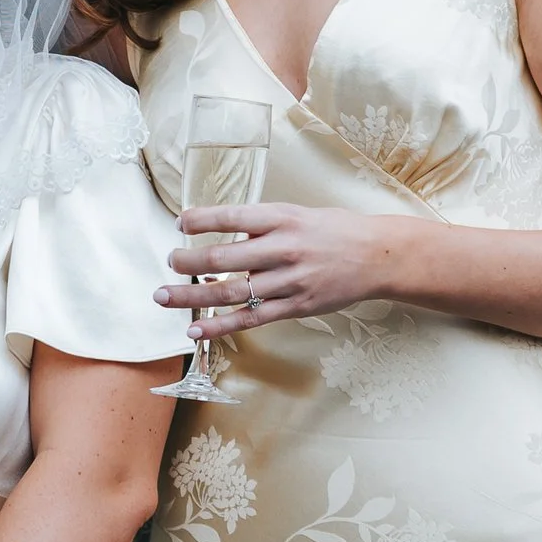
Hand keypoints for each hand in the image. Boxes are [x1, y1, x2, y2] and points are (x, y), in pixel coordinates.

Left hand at [162, 200, 402, 333]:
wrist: (378, 255)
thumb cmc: (334, 231)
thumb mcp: (298, 213)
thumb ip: (262, 224)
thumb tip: (220, 232)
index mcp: (282, 218)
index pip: (232, 216)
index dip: (200, 220)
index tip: (180, 224)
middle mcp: (283, 248)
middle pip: (224, 257)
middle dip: (188, 261)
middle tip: (170, 261)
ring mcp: (289, 280)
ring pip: (231, 291)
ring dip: (192, 296)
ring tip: (164, 297)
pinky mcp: (296, 306)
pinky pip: (251, 318)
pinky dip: (219, 325)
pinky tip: (195, 328)